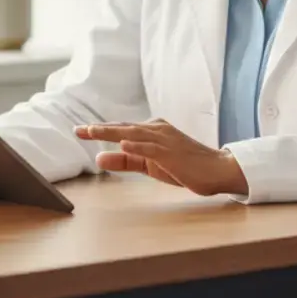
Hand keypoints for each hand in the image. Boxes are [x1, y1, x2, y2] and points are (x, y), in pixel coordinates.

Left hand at [75, 118, 248, 196]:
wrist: (217, 170)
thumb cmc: (185, 166)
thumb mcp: (150, 165)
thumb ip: (126, 161)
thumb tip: (99, 157)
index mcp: (153, 131)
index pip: (122, 129)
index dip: (101, 130)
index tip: (81, 130)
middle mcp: (157, 130)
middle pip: (124, 127)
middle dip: (100, 129)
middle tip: (78, 130)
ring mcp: (165, 140)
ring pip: (134, 133)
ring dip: (112, 131)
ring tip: (92, 131)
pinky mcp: (173, 152)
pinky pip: (152, 148)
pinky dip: (138, 145)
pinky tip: (124, 144)